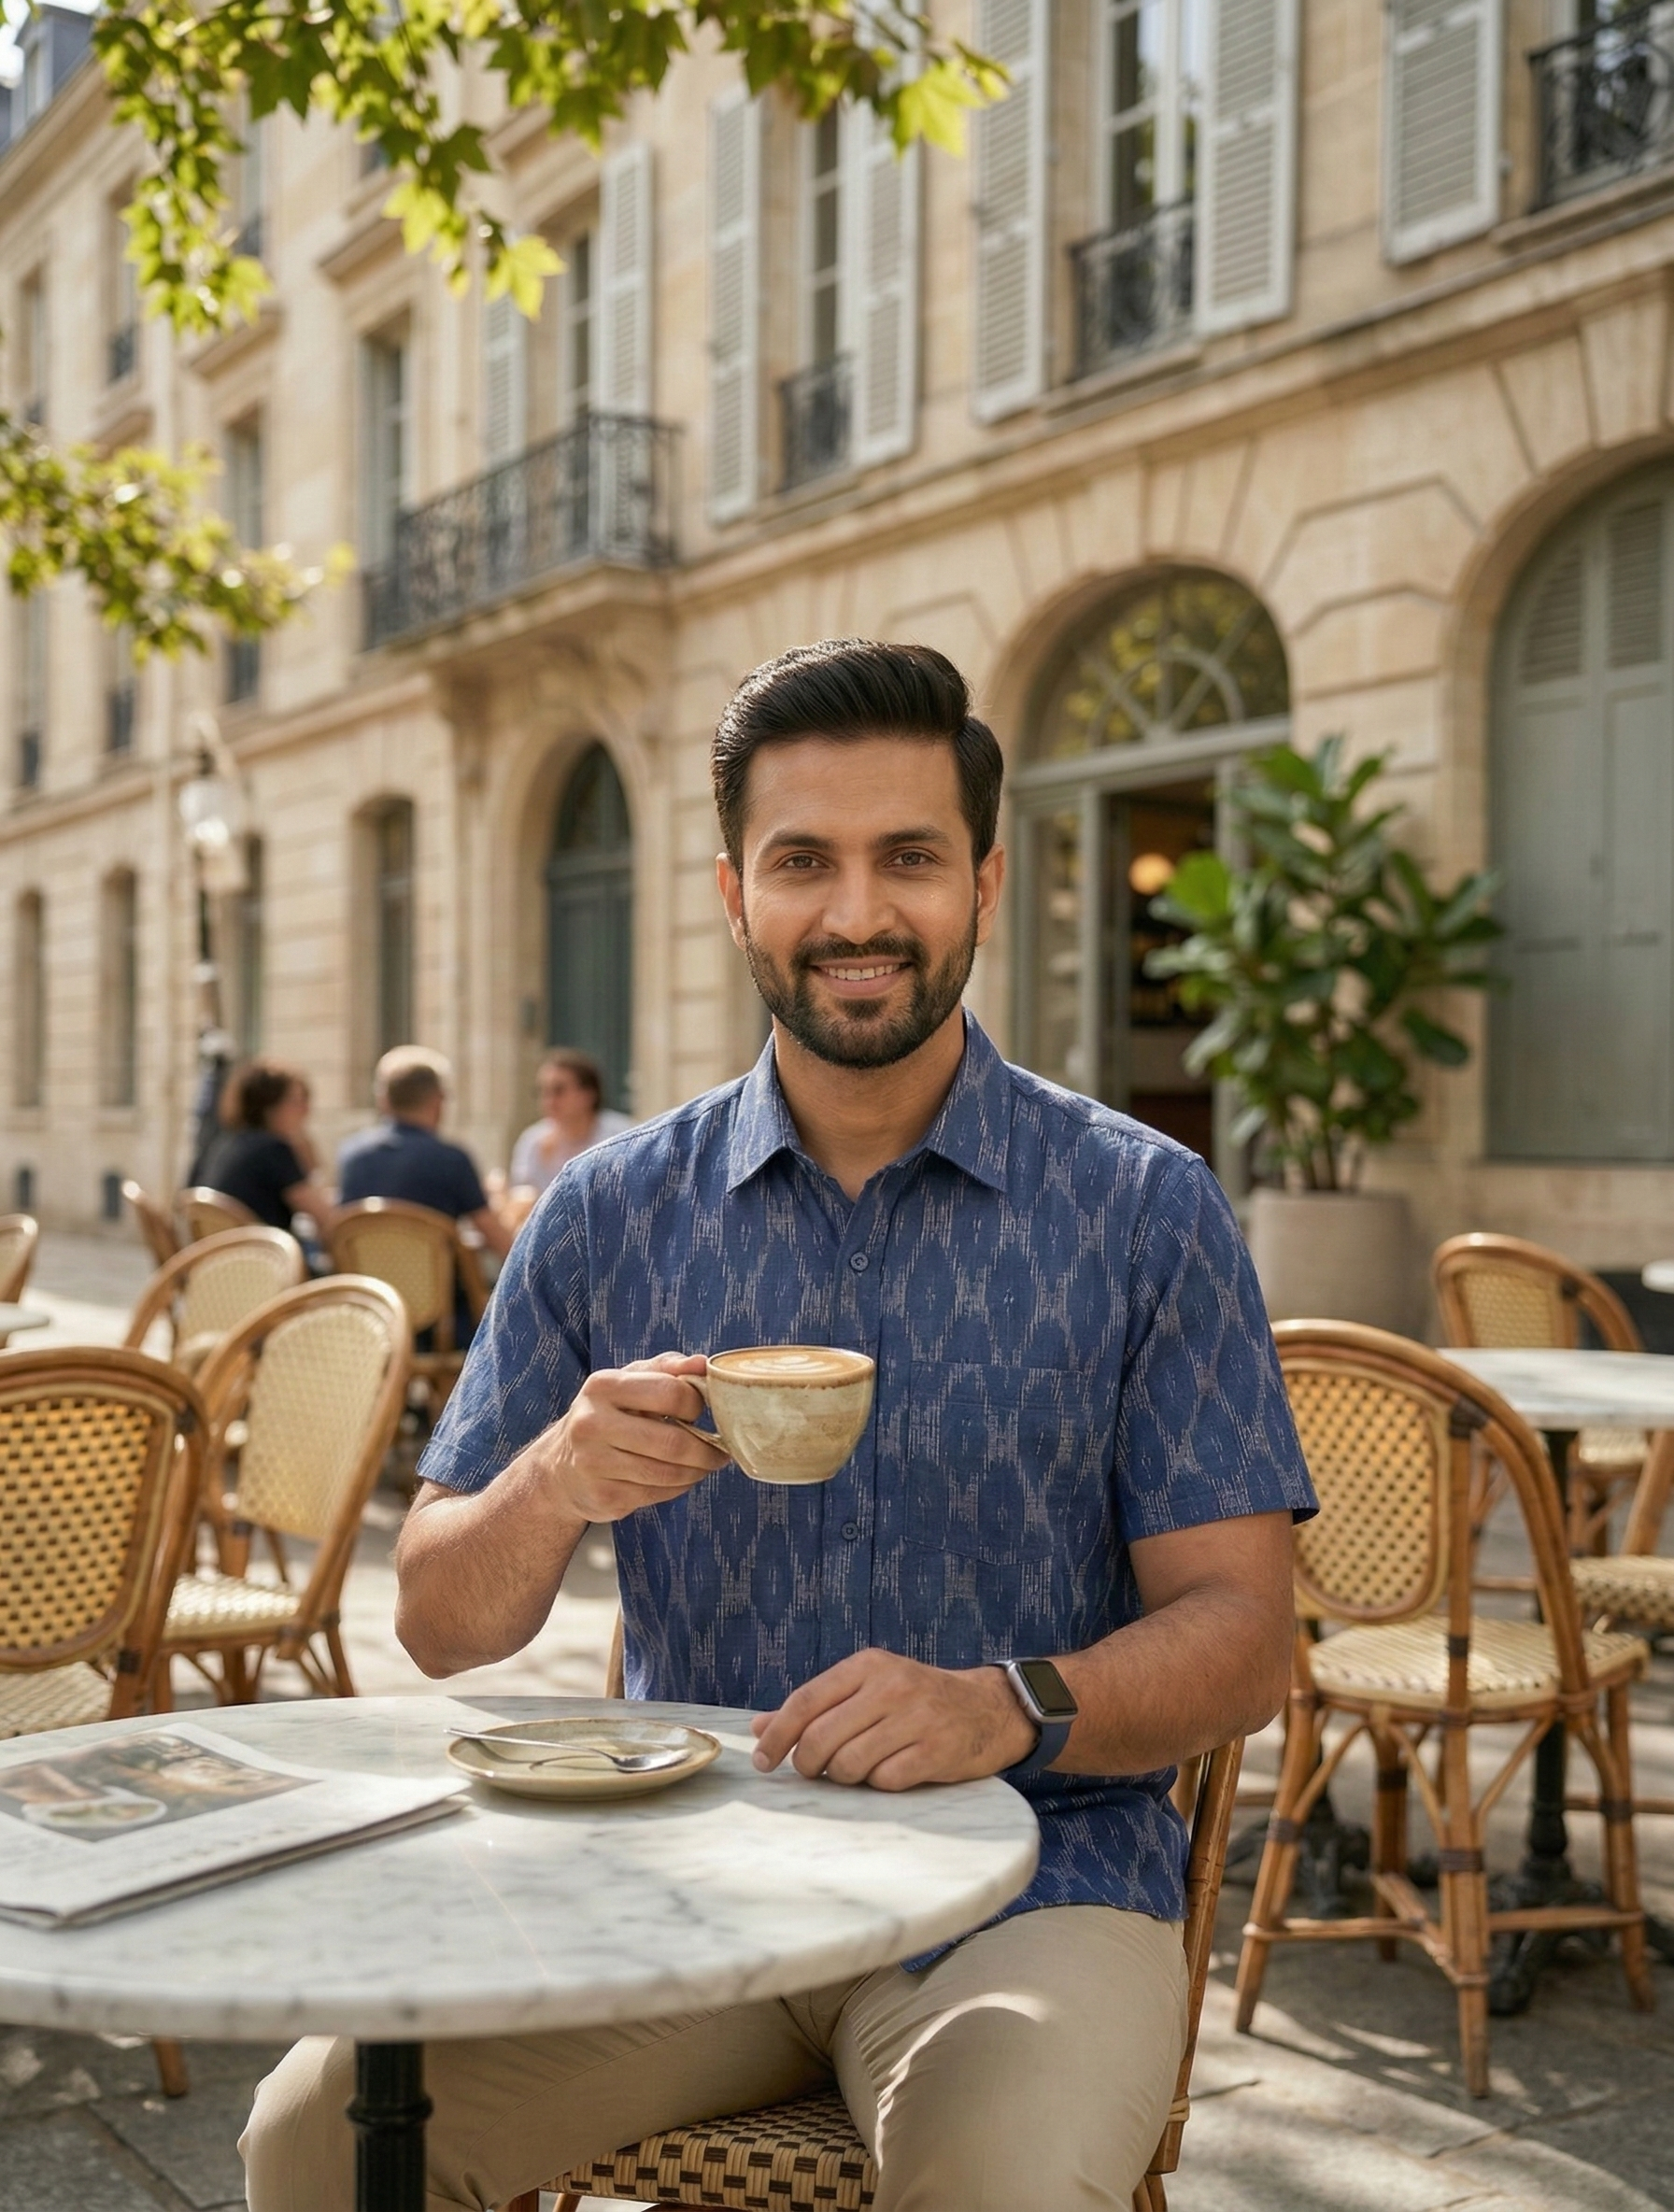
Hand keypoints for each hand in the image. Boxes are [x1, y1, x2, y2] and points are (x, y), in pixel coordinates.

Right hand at [535, 1353, 728, 1523]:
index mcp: (603, 1386)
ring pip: (668, 1473)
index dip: (697, 1403)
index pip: (670, 1392)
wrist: (562, 1467)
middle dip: (707, 1450)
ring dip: (697, 1472)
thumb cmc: (607, 1416)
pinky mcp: (603, 1496)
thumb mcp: (629, 1382)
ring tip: (704, 1465)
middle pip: (673, 1442)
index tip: (702, 1411)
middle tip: (720, 1452)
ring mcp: (594, 1463)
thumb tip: (702, 1363)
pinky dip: (678, 1488)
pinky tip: (679, 1479)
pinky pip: (657, 1494)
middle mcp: (592, 1424)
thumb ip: (666, 1368)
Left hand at [749, 1649, 1038, 1790]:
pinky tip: (890, 1772)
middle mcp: (890, 1686)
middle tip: (814, 1772)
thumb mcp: (868, 1688)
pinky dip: (879, 1784)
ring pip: (848, 1764)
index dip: (777, 1736)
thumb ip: (816, 1706)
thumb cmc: (917, 1699)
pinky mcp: (936, 1751)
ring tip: (857, 1769)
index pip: (806, 1701)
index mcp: (867, 1666)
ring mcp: (916, 1718)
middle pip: (821, 1738)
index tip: (763, 1762)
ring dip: (844, 1777)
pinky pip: (884, 1781)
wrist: (988, 1709)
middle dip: (808, 1765)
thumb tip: (758, 1727)